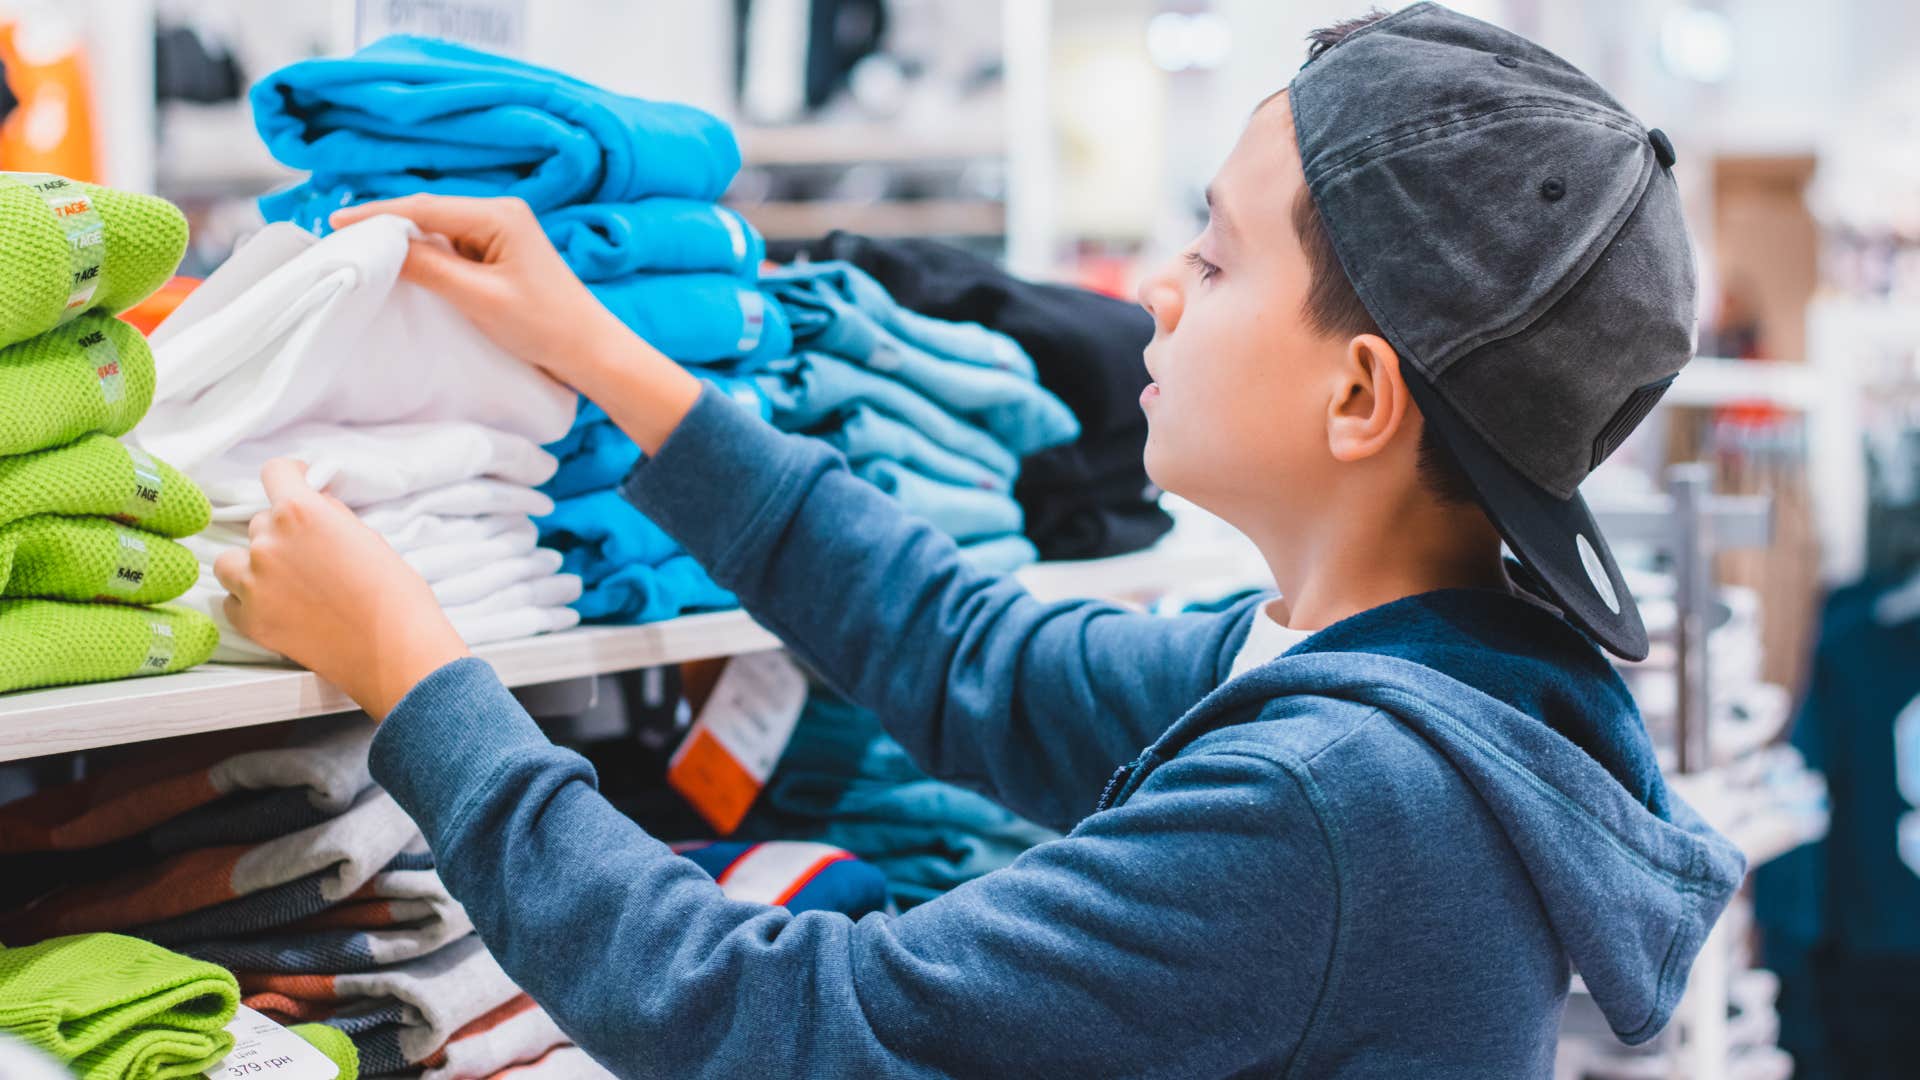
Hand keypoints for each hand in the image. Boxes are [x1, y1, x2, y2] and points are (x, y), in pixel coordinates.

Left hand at [214, 459, 469, 719]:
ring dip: (253, 566)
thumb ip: (331, 516)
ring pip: (232, 561)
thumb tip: (316, 505)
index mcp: (300, 511)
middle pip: (259, 522)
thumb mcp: (368, 536)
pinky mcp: (250, 620)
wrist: (395, 650)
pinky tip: (281, 609)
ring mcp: (254, 583)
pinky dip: (249, 602)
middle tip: (311, 556)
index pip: (275, 472)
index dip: (290, 476)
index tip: (297, 485)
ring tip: (286, 583)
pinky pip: (232, 601)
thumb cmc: (394, 594)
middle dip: (283, 534)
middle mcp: (268, 542)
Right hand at [332, 194, 701, 453]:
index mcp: (499, 215)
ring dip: (405, 241)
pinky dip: (426, 255)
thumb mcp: (478, 298)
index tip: (336, 223)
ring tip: (363, 252)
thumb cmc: (544, 325)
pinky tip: (403, 266)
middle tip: (341, 237)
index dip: (377, 215)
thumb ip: (430, 268)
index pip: (424, 208)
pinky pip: (452, 247)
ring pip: (438, 230)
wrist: (589, 350)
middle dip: (386, 224)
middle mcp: (501, 214)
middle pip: (428, 213)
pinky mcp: (501, 253)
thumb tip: (383, 247)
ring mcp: (502, 233)